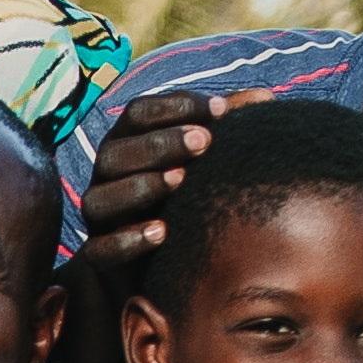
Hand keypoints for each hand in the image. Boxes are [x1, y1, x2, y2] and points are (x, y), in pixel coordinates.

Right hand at [66, 83, 254, 277]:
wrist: (151, 265)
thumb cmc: (181, 199)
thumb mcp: (198, 162)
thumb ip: (222, 129)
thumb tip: (263, 96)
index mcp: (127, 143)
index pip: (138, 113)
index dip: (175, 107)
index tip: (220, 110)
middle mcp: (106, 177)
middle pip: (116, 151)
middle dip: (160, 143)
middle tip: (204, 141)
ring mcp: (99, 217)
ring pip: (101, 198)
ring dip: (140, 185)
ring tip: (180, 180)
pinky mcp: (100, 257)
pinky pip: (102, 250)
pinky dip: (128, 240)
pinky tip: (162, 232)